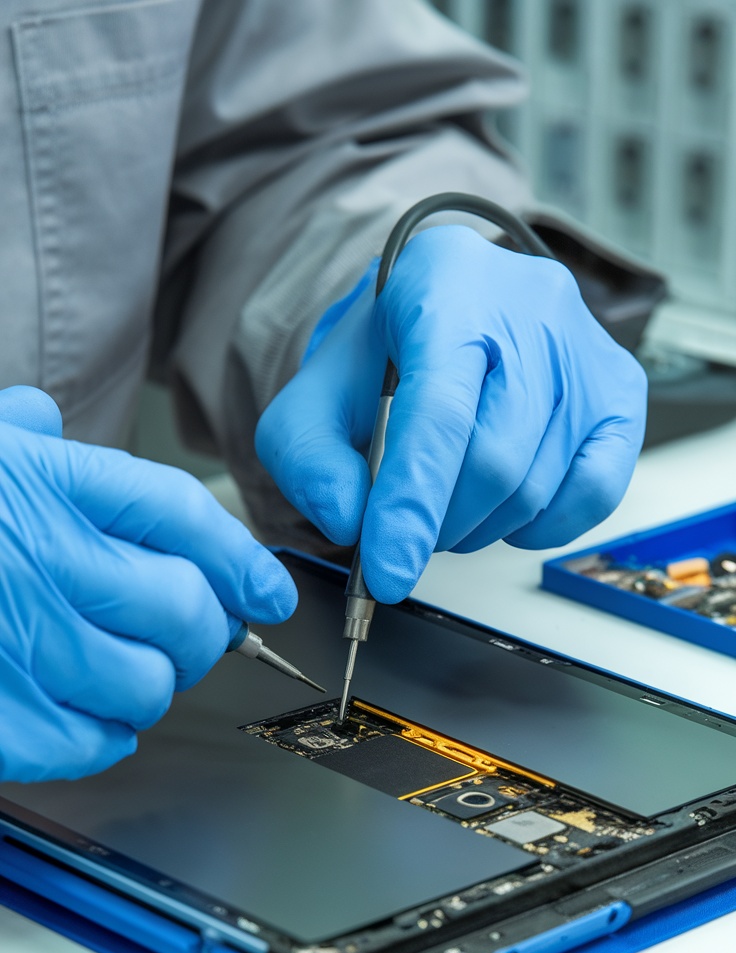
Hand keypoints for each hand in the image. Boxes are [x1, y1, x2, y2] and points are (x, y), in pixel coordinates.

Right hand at [0, 386, 295, 781]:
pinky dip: (102, 739)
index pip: (179, 514)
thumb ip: (4, 437)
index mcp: (38, 482)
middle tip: (192, 639)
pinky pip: (85, 744)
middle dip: (203, 634)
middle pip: (184, 609)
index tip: (268, 590)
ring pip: (145, 685)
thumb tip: (43, 421)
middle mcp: (39, 556)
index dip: (241, 558)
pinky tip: (89, 722)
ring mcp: (14, 640)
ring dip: (150, 688)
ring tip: (129, 676)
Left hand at [256, 225, 646, 602]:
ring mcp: (584, 349)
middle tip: (409, 530)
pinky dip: (541, 527)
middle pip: (493, 458)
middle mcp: (529, 306)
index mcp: (444, 288)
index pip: (437, 412)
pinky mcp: (620, 391)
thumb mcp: (316, 397)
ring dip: (479, 528)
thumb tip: (347, 519)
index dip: (412, 502)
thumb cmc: (386, 356)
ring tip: (447, 508)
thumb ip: (307, 458)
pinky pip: (593, 492)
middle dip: (439, 521)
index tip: (388, 569)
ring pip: (537, 484)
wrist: (447, 311)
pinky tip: (504, 509)